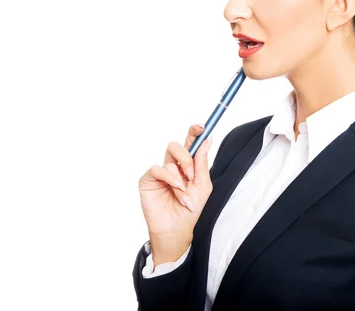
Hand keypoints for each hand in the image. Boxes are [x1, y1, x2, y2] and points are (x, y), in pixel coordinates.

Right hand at [138, 124, 213, 244]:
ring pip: (169, 158)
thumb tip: (206, 141)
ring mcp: (160, 172)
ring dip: (181, 177)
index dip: (194, 132)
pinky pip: (158, 169)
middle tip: (192, 173)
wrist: (177, 229)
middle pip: (176, 146)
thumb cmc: (191, 210)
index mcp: (188, 166)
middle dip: (186, 156)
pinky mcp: (148, 179)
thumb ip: (202, 163)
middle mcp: (173, 166)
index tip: (202, 126)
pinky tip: (176, 189)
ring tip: (185, 194)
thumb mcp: (203, 186)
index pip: (190, 144)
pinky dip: (170, 178)